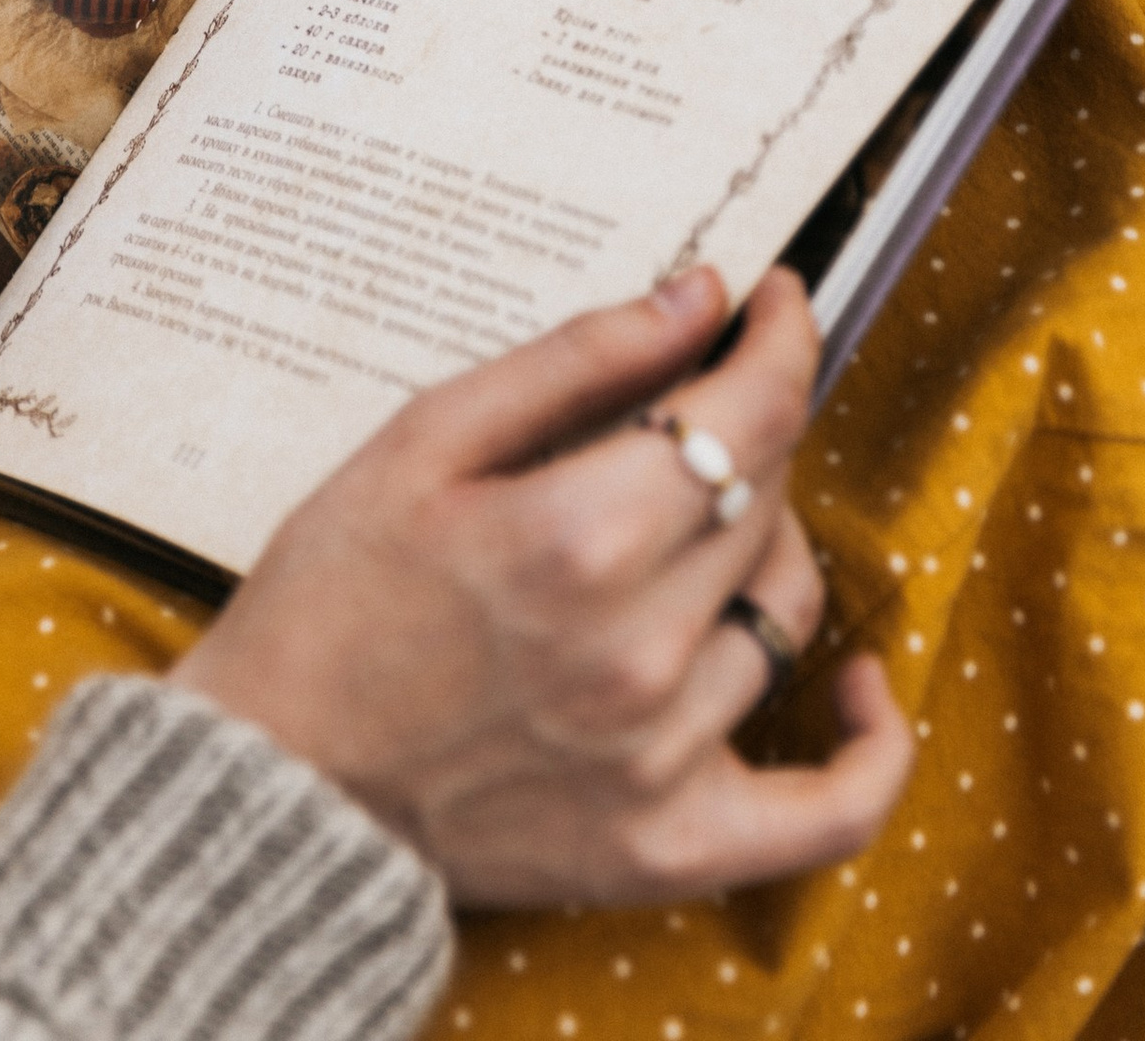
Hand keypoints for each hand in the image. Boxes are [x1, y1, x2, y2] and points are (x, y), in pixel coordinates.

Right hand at [172, 264, 910, 907]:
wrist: (273, 785)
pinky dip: (871, 748)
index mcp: (576, 537)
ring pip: (787, 608)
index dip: (779, 339)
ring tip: (704, 519)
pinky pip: (828, 810)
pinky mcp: (671, 848)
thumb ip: (575, 361)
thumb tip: (700, 296)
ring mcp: (663, 759)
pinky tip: (863, 687)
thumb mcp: (425, 441)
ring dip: (764, 541)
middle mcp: (638, 650)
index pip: (749, 414)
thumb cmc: (330, 599)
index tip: (772, 301)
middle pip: (766, 498)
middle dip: (746, 426)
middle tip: (698, 402)